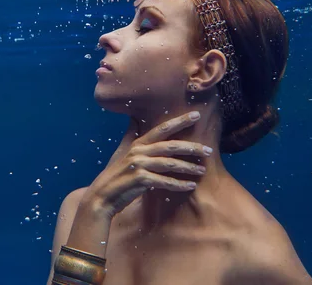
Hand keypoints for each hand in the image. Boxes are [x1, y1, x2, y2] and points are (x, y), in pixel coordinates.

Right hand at [81, 111, 211, 218]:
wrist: (102, 196)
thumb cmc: (115, 173)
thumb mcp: (122, 150)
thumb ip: (131, 134)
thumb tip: (134, 117)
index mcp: (137, 143)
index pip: (162, 129)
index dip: (179, 121)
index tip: (196, 115)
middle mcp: (139, 151)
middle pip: (170, 145)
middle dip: (191, 147)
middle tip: (209, 149)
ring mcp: (139, 165)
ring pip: (169, 163)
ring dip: (188, 167)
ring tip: (202, 170)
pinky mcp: (140, 180)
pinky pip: (164, 181)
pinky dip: (178, 184)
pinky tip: (190, 186)